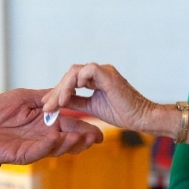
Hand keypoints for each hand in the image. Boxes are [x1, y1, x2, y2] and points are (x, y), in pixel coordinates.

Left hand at [0, 88, 103, 164]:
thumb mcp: (22, 97)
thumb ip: (43, 97)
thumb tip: (63, 92)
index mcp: (44, 121)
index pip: (69, 125)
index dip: (84, 127)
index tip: (100, 128)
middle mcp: (42, 135)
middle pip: (68, 138)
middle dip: (83, 138)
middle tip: (97, 137)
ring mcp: (34, 146)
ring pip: (57, 147)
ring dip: (70, 143)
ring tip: (82, 138)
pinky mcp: (22, 155)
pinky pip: (38, 151)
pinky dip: (48, 146)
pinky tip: (56, 139)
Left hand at [41, 63, 156, 132]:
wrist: (141, 118)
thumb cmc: (122, 113)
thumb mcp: (92, 107)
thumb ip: (76, 101)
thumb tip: (59, 102)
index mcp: (96, 78)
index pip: (71, 79)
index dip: (57, 91)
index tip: (46, 104)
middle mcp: (99, 72)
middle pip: (70, 74)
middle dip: (56, 91)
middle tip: (47, 106)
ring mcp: (104, 71)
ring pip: (75, 71)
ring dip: (63, 87)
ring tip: (57, 103)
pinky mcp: (108, 75)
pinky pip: (88, 70)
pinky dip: (77, 80)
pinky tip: (70, 95)